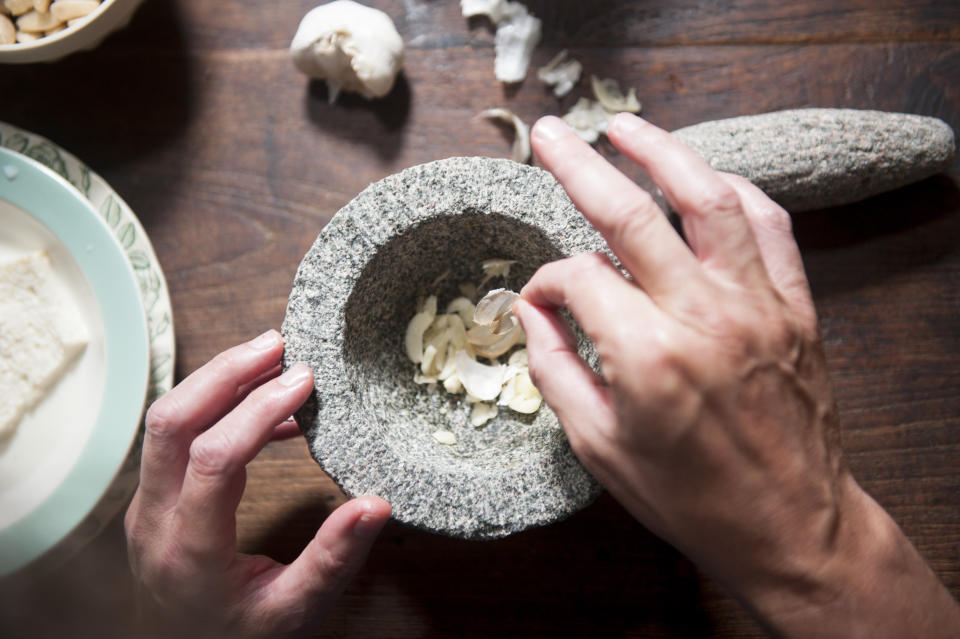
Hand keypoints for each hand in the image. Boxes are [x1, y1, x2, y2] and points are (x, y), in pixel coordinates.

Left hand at [124, 330, 390, 637]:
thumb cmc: (236, 638)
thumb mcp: (293, 613)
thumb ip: (333, 560)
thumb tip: (375, 505)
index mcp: (189, 549)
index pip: (213, 458)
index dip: (258, 410)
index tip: (303, 381)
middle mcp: (155, 518)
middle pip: (171, 422)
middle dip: (225, 373)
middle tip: (277, 344)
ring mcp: (149, 505)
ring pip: (167, 421)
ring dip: (217, 381)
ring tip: (273, 358)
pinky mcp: (157, 497)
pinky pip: (180, 437)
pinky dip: (221, 409)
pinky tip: (274, 411)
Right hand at [515, 114, 959, 636]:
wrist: (791, 527)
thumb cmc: (690, 498)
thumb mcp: (598, 447)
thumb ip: (555, 370)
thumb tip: (533, 313)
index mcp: (647, 357)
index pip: (578, 279)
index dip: (546, 282)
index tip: (539, 300)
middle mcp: (703, 317)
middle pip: (631, 216)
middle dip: (580, 166)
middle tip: (550, 134)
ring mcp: (756, 306)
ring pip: (709, 199)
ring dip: (663, 152)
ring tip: (625, 127)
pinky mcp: (794, 308)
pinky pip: (768, 226)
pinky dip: (733, 191)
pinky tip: (704, 178)